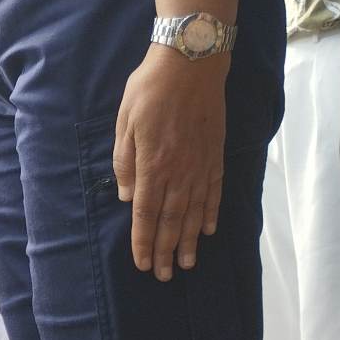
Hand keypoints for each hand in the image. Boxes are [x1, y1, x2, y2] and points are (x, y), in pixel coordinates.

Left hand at [115, 46, 228, 280]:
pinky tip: (209, 230)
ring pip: (194, 212)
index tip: (143, 264)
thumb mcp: (124, 124)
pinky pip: (214, 191)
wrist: (191, 63)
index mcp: (152, 166)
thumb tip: (125, 197)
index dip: (143, 242)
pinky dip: (211, 213)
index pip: (145, 214)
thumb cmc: (150, 90)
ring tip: (188, 263)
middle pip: (171, 220)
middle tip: (165, 276)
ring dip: (189, 240)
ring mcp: (201, 165)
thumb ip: (125, 163)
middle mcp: (179, 172)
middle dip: (166, 251)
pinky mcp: (216, 155)